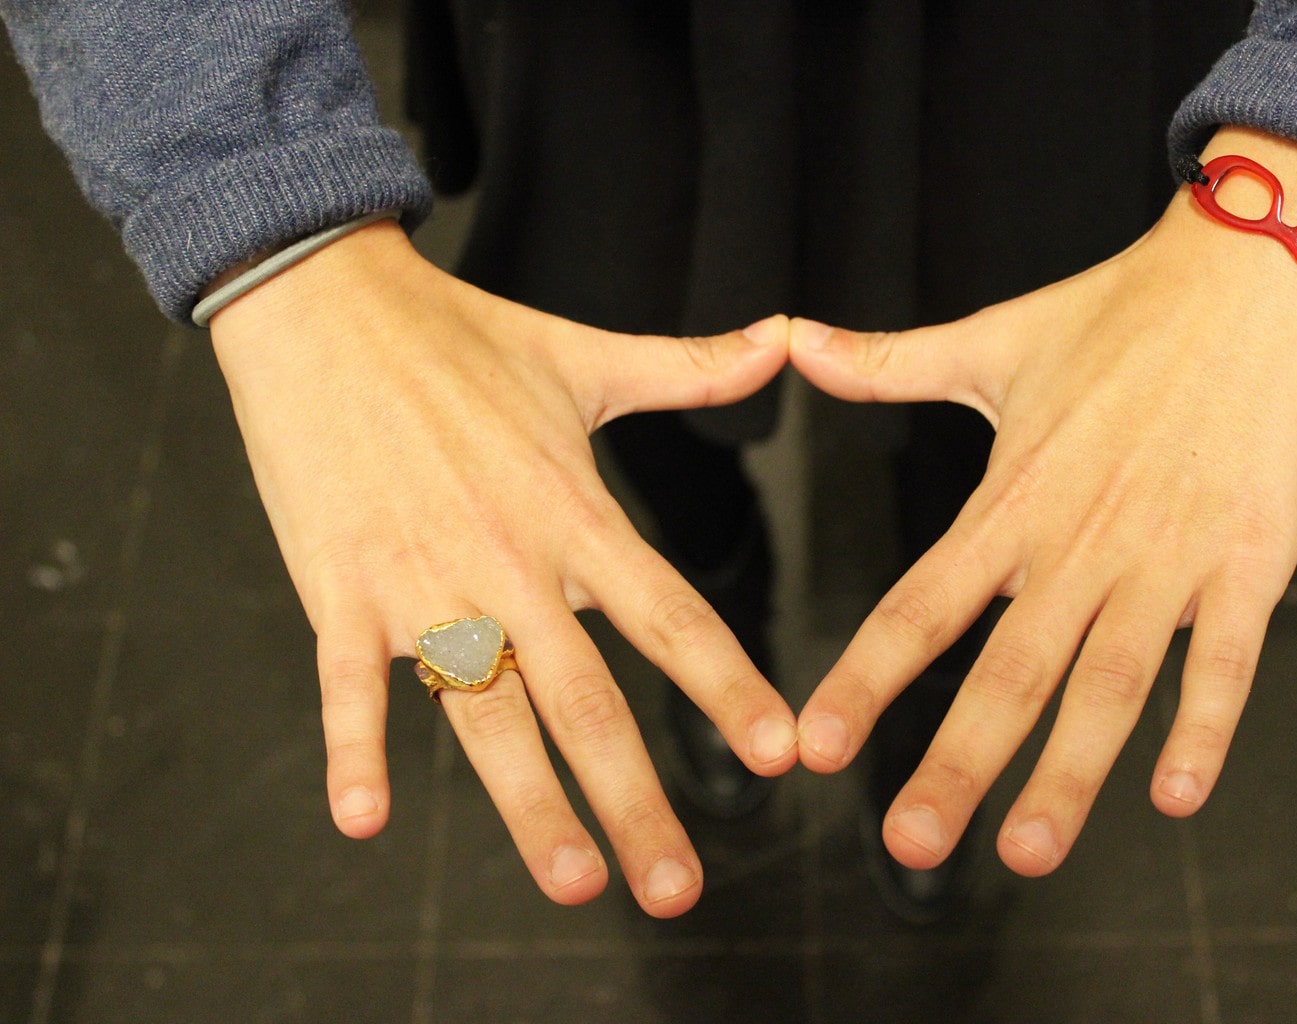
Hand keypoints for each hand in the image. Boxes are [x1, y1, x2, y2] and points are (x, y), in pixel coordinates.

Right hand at [209, 220, 797, 916]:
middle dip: (637, 799)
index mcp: (573, 512)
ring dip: (529, 806)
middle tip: (677, 888)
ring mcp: (422, 579)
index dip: (729, 687)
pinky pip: (348, 683)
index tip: (778, 756)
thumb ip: (689, 368)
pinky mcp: (340, 586)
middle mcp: (508, 560)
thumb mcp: (584, 354)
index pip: (671, 614)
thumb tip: (786, 340)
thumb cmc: (460, 335)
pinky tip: (364, 824)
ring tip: (575, 883)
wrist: (324, 303)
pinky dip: (353, 750)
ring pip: (485, 713)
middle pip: (587, 699)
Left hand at [790, 129, 1296, 876]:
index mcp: (1012, 497)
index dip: (865, 680)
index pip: (920, 605)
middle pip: (1007, 670)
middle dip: (956, 764)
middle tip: (908, 845)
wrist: (1252, 275)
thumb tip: (791, 341)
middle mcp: (1080, 540)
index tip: (815, 747)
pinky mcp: (1251, 559)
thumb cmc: (1117, 312)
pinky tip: (1173, 797)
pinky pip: (1226, 661)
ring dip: (1068, 773)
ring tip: (1027, 850)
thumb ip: (889, 362)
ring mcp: (1168, 556)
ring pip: (1109, 683)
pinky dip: (1202, 728)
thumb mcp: (992, 338)